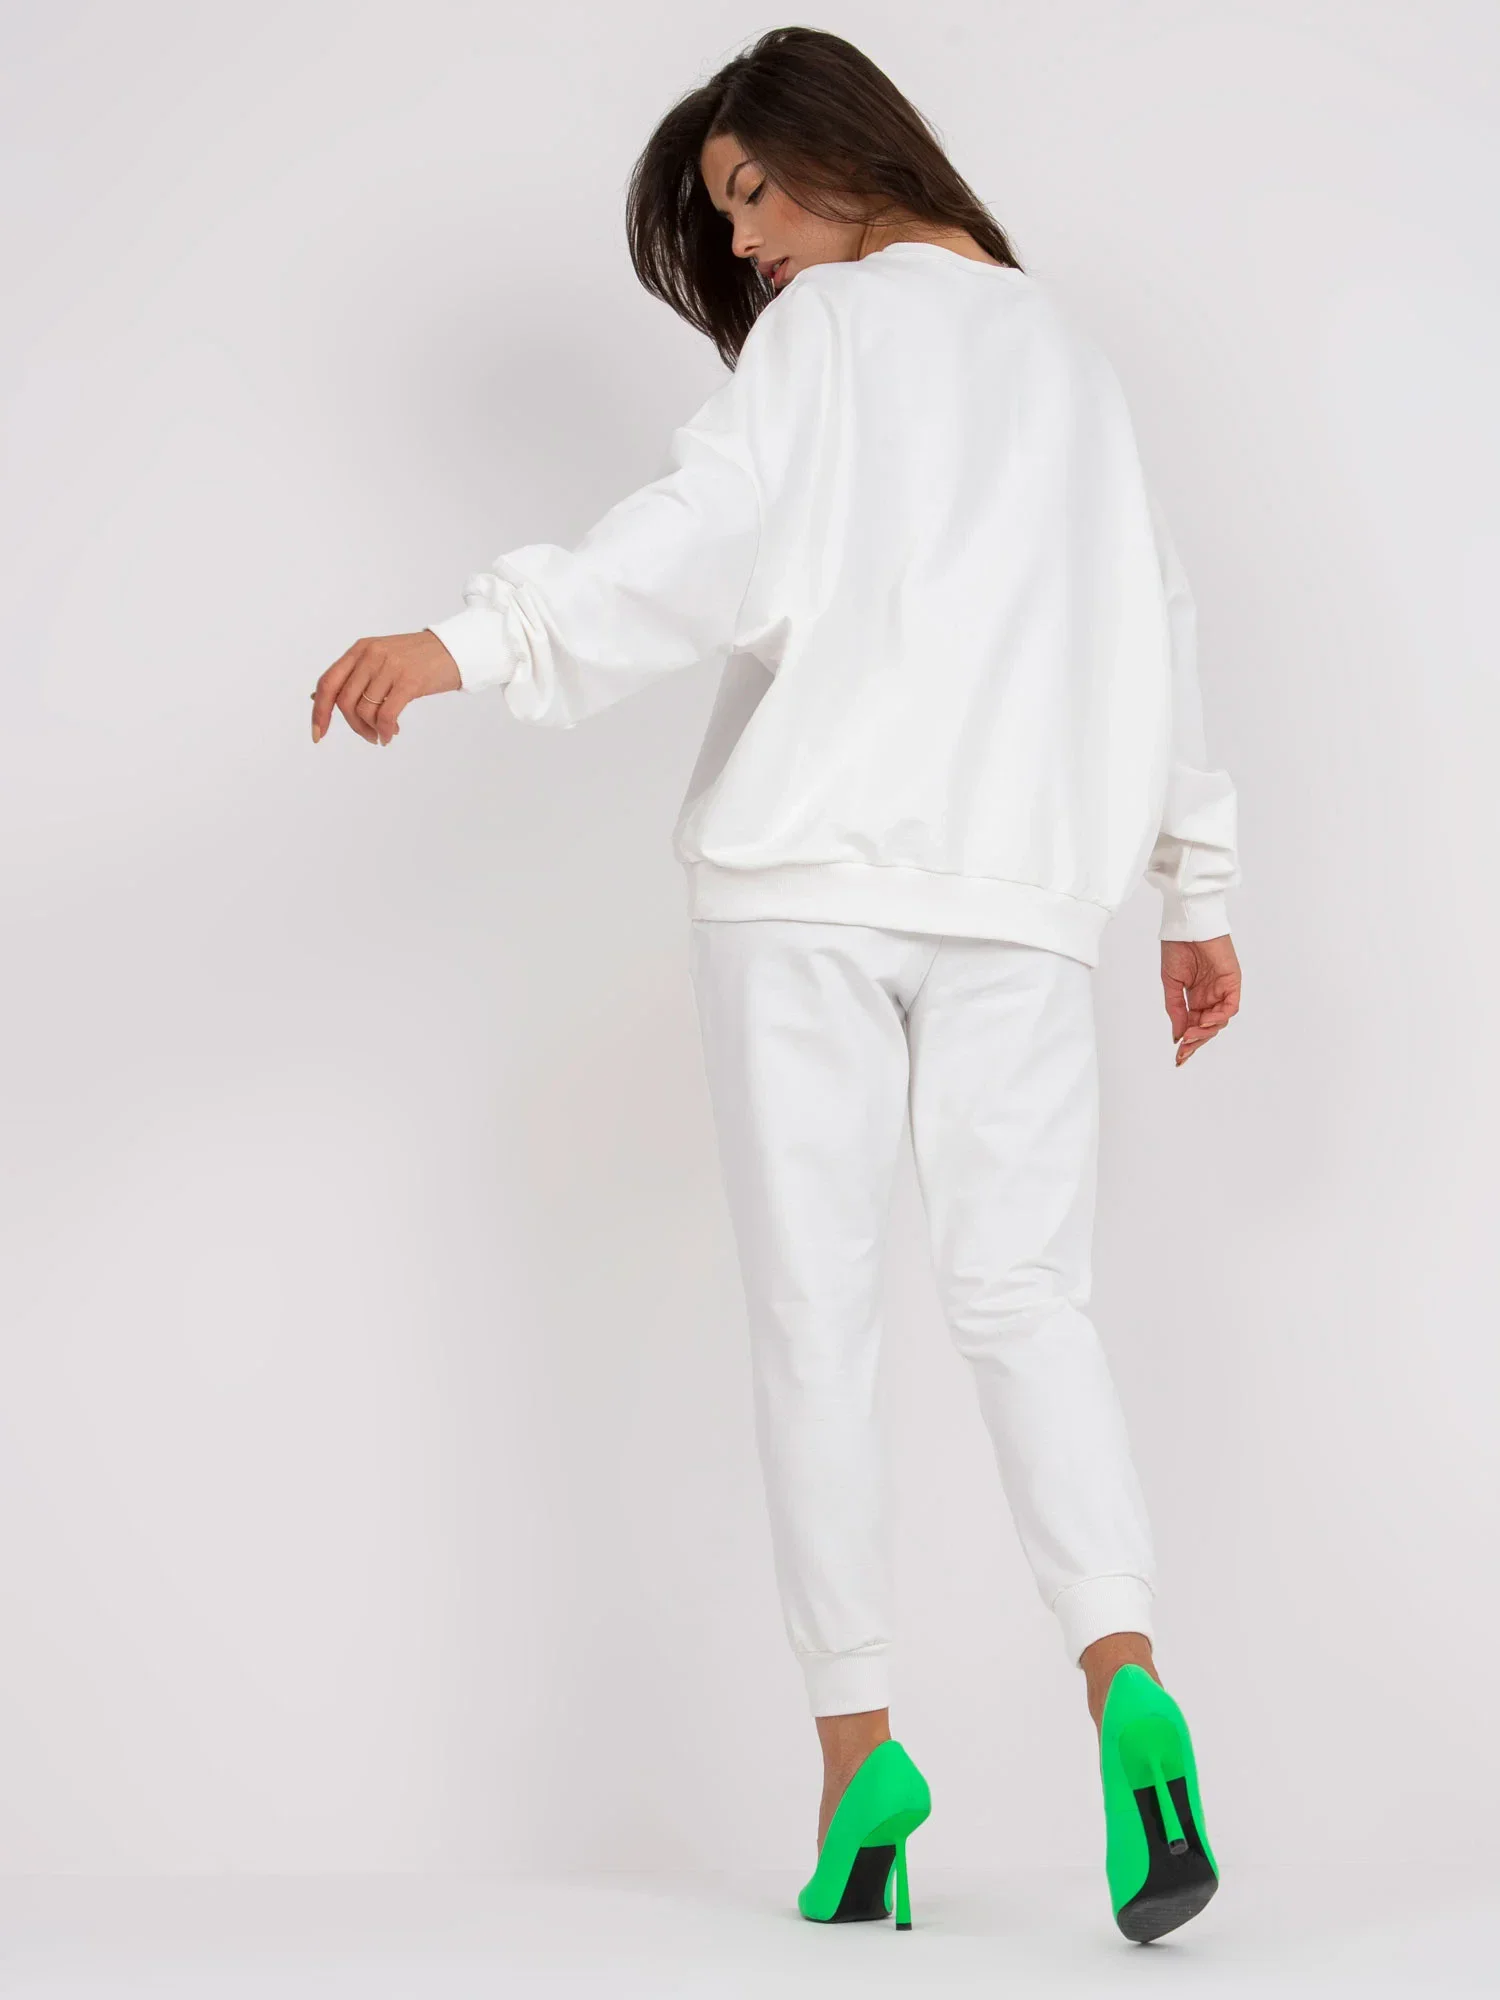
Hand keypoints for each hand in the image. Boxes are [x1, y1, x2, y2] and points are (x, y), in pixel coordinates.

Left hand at [311, 629, 460, 745]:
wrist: (455, 649)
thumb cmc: (418, 659)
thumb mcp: (380, 659)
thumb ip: (353, 675)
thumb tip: (318, 698)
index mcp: (360, 649)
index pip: (327, 682)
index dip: (319, 711)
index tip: (318, 734)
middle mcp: (371, 655)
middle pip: (345, 701)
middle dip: (354, 726)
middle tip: (368, 736)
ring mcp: (390, 667)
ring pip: (365, 710)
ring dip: (371, 730)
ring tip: (384, 734)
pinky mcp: (409, 681)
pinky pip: (386, 715)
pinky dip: (385, 730)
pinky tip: (391, 734)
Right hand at [1161, 934, 1240, 1065]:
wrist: (1187, 925)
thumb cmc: (1177, 948)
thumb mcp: (1171, 984)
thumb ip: (1176, 1010)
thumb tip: (1177, 1036)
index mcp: (1196, 997)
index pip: (1194, 1025)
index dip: (1187, 1042)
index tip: (1178, 1057)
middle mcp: (1211, 996)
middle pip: (1207, 1027)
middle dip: (1196, 1042)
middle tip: (1183, 1054)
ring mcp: (1223, 990)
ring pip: (1219, 1021)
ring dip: (1205, 1032)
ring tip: (1190, 1037)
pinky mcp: (1232, 982)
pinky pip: (1230, 1007)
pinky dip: (1218, 1017)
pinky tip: (1204, 1023)